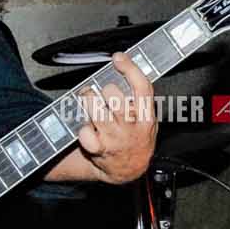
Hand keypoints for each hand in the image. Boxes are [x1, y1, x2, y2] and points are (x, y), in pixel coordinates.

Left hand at [74, 53, 156, 182]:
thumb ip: (139, 99)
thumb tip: (124, 69)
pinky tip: (87, 128)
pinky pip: (85, 132)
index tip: (118, 57)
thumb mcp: (147, 119)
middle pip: (114, 96)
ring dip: (88, 101)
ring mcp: (115, 139)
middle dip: (103, 89)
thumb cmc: (136, 139)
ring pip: (96, 109)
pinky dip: (82, 128)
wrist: (129, 171)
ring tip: (89, 102)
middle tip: (99, 92)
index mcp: (146, 117)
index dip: (129, 68)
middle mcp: (131, 127)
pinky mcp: (99, 149)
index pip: (142, 87)